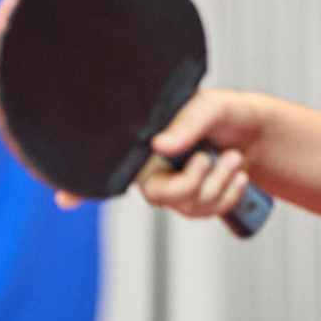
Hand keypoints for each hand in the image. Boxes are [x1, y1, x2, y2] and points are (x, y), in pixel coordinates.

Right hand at [81, 89, 265, 221]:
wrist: (257, 133)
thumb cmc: (225, 112)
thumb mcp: (208, 107)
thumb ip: (186, 123)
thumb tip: (159, 146)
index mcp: (145, 142)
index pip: (108, 166)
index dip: (81, 185)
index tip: (63, 198)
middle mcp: (153, 167)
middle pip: (158, 196)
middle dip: (191, 184)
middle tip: (208, 158)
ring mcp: (174, 186)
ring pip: (187, 206)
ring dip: (218, 185)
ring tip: (233, 159)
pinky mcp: (195, 201)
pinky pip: (205, 213)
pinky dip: (227, 195)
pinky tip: (238, 176)